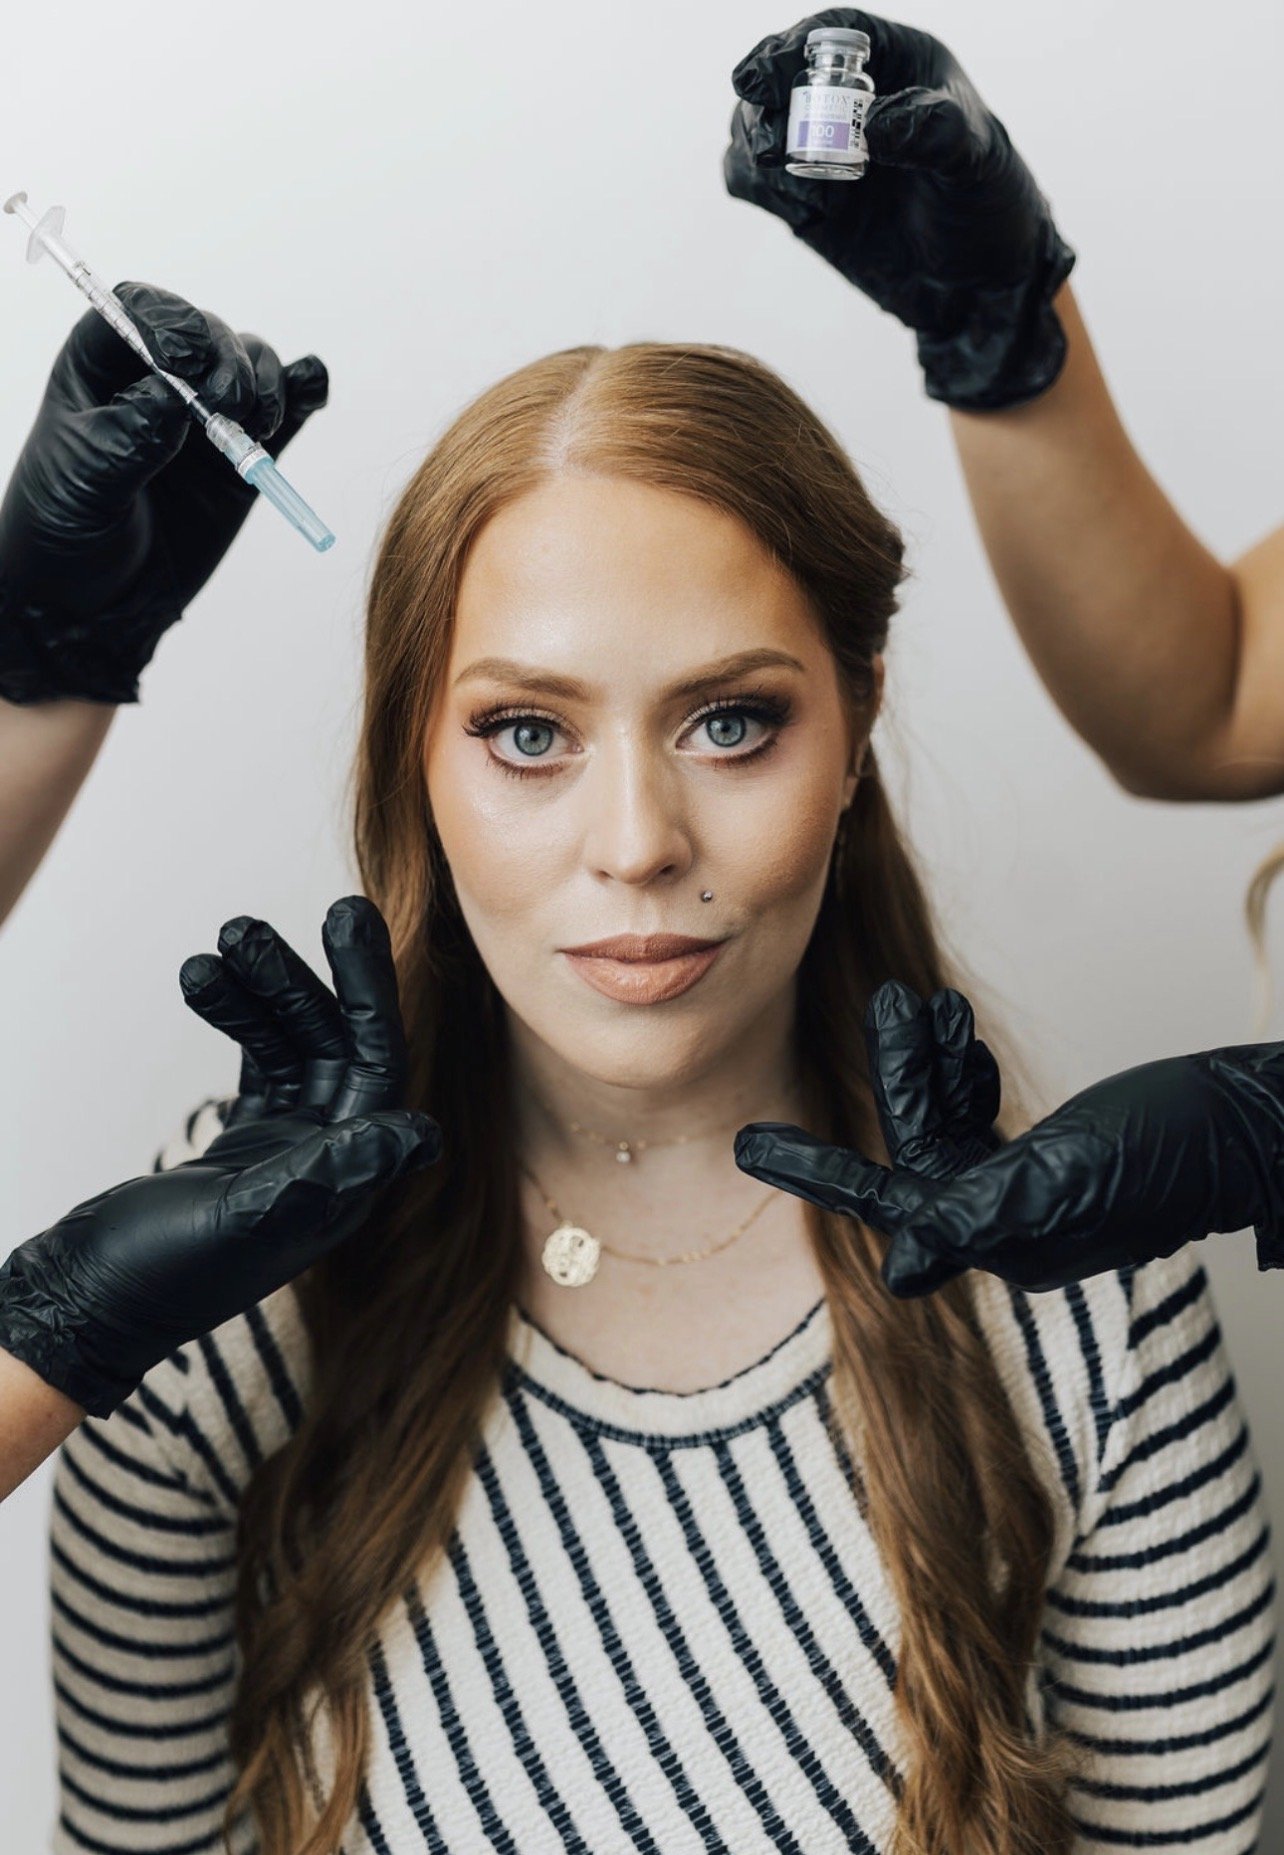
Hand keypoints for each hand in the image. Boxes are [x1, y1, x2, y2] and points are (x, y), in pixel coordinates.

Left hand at [0, 281, 328, 704]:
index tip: (186, 367)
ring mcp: (206, 415)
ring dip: (268, 381)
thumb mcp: (86, 480)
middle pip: (209, 333)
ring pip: (252, 362)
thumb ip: (132, 432)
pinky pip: (288, 406)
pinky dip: (304, 391)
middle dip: (229, 362)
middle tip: (227, 411)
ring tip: (259, 427)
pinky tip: (304, 404)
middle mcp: (158, 379)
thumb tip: (179, 392)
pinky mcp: (246, 453)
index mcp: (101, 368)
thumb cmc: (66, 533)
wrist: (95, 603)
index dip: (172, 324)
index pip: (142, 310)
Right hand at [0, 896, 439, 1416]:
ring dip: (265, 989)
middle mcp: (332, 1161)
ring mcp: (290, 1149)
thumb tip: (422, 1131)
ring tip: (226, 939)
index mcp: (349, 1181)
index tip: (346, 920)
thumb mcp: (251, 1218)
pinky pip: (259, 1060)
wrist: (83, 1307)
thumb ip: (331, 1172)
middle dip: (310, 977)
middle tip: (285, 914)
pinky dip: (235, 1017)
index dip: (368, 989)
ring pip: (294, 1044)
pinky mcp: (248, 1144)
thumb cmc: (163, 1279)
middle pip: (340, 1045)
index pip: (377, 1065)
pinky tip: (205, 977)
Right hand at [723, 9, 1075, 408]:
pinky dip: (759, 187)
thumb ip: (932, 130)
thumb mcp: (976, 159)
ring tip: (808, 193)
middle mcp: (850, 98)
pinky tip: (807, 211)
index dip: (787, 47)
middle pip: (778, 77)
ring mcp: (819, 148)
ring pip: (754, 126)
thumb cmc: (987, 203)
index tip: (760, 80)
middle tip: (779, 148)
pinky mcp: (801, 197)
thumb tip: (871, 126)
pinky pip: (752, 177)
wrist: (976, 281)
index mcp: (896, 62)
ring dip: (759, 151)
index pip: (832, 32)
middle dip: (763, 109)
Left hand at [738, 995, 1283, 1293]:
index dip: (815, 1170)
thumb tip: (902, 1274)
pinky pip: (977, 1117)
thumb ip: (978, 1218)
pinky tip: (959, 1034)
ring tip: (926, 1005)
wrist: (1249, 1124)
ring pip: (943, 1124)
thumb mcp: (1065, 1180)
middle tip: (885, 1001)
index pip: (887, 1202)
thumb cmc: (1171, 1150)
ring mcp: (1026, 1192)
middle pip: (915, 1150)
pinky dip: (963, 1072)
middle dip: (898, 1075)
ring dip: (929, 1063)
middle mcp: (1004, 1225)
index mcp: (999, 1240)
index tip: (744, 1145)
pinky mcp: (1049, 1159)